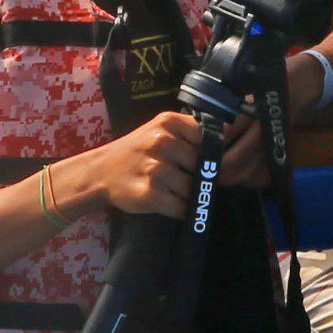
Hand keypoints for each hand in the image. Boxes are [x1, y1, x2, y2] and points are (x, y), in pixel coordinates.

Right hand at [79, 111, 205, 221]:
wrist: (101, 171)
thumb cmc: (138, 150)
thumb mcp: (161, 129)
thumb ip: (191, 130)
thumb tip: (232, 133)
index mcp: (168, 122)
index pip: (210, 136)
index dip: (214, 152)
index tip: (208, 159)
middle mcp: (162, 142)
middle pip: (203, 165)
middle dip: (201, 176)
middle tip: (187, 178)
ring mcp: (155, 170)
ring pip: (193, 188)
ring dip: (189, 195)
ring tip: (174, 190)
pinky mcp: (149, 194)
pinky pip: (181, 207)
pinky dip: (181, 210)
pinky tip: (170, 203)